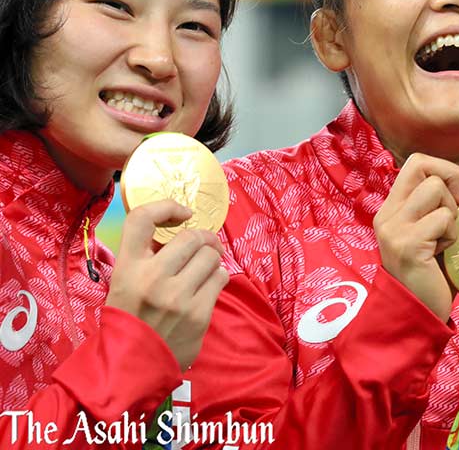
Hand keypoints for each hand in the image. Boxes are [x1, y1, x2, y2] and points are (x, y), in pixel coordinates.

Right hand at [106, 199, 229, 370]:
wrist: (131, 366)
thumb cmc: (128, 320)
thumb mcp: (122, 284)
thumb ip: (144, 258)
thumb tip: (176, 232)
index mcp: (127, 269)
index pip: (142, 219)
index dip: (166, 206)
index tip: (182, 213)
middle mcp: (152, 278)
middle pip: (191, 237)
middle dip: (202, 238)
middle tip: (204, 244)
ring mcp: (178, 297)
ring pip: (211, 256)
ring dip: (212, 258)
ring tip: (204, 267)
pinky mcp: (199, 314)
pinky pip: (221, 278)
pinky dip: (218, 277)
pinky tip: (209, 284)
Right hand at [375, 153, 458, 321]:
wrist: (419, 316)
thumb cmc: (435, 274)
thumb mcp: (439, 233)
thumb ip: (448, 206)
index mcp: (393, 208)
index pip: (419, 163)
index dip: (455, 166)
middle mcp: (388, 214)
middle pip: (423, 164)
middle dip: (455, 178)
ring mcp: (394, 229)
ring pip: (436, 188)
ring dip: (453, 212)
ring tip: (447, 239)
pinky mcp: (407, 244)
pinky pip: (444, 219)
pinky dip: (453, 234)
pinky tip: (444, 255)